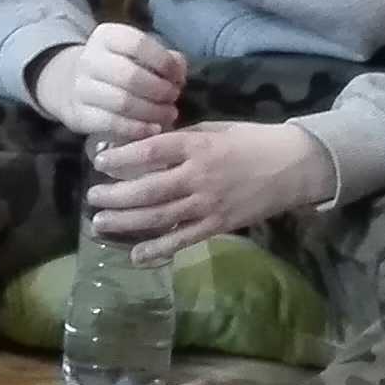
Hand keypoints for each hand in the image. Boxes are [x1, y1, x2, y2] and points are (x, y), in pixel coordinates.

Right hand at [33, 25, 185, 142]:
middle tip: (173, 97)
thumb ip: (165, 59)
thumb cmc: (118, 67)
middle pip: (130, 76)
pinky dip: (137, 129)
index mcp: (106, 36)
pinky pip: (111, 124)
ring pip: (122, 103)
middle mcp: (90, 59)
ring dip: (152, 112)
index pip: (137, 44)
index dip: (163, 61)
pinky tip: (153, 129)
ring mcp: (81, 88)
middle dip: (159, 90)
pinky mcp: (79, 114)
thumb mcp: (137, 54)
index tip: (178, 76)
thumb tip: (179, 72)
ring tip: (168, 115)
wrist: (72, 84)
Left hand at [84, 121, 335, 261]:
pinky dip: (159, 249)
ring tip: (100, 224)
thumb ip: (182, 140)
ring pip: (161, 216)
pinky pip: (184, 239)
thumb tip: (146, 147)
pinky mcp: (218, 225)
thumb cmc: (252, 141)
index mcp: (197, 146)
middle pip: (149, 188)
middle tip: (91, 198)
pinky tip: (136, 255)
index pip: (151, 151)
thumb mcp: (215, 129)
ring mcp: (208, 204)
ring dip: (128, 222)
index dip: (122, 157)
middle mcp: (199, 176)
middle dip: (116, 195)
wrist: (293, 166)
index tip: (99, 162)